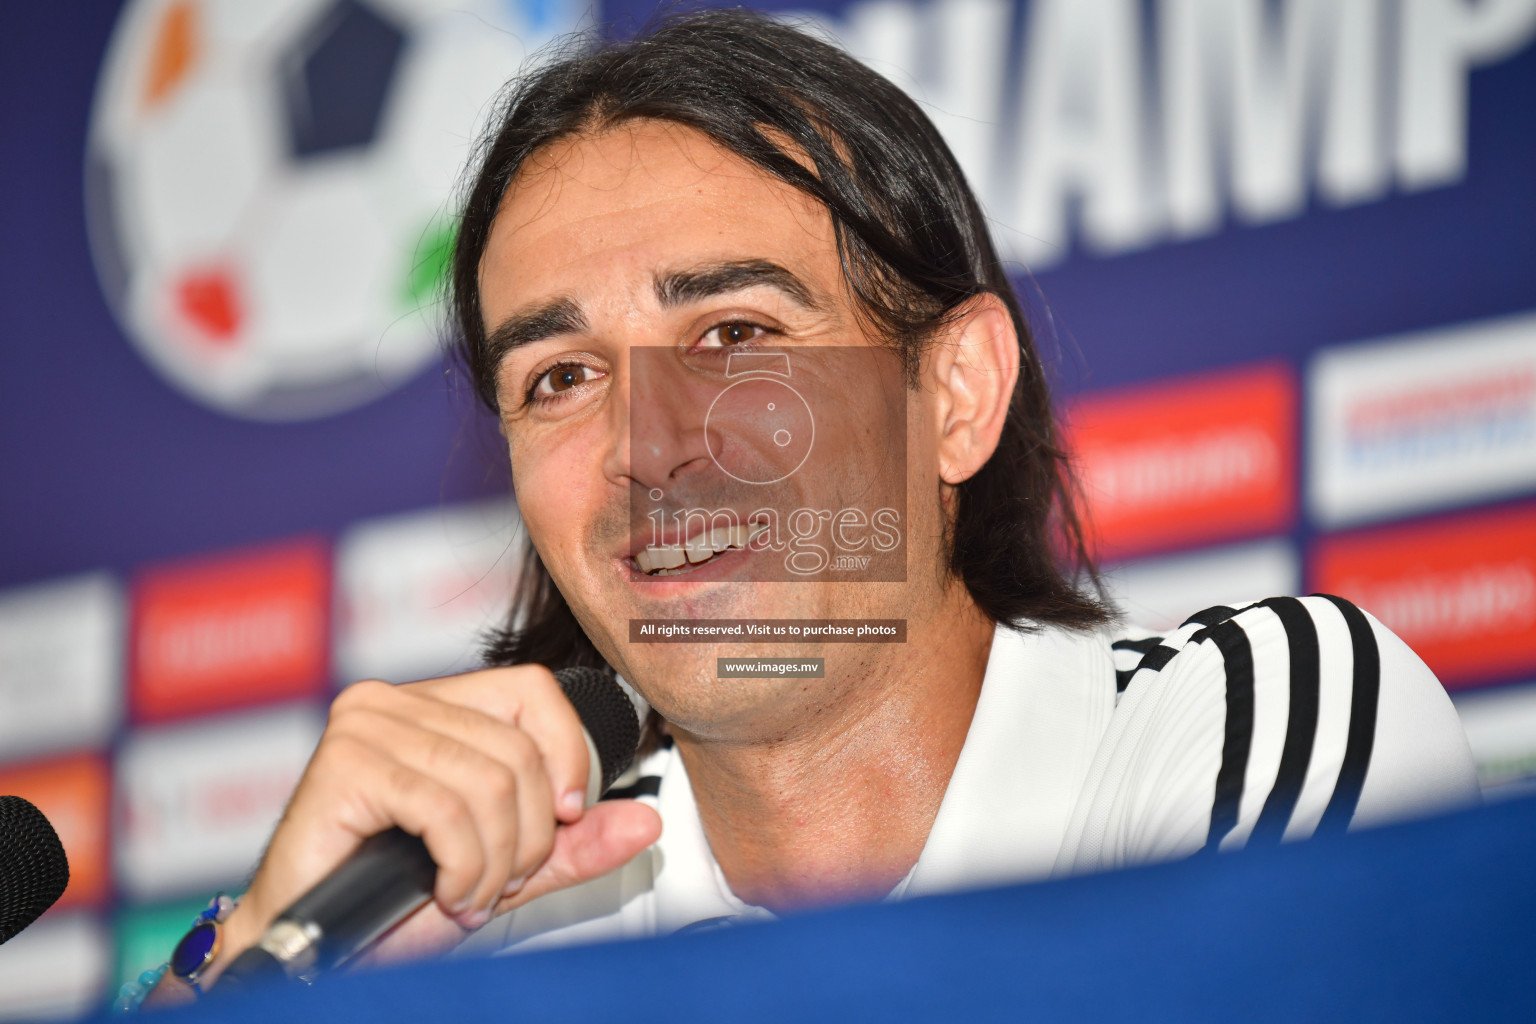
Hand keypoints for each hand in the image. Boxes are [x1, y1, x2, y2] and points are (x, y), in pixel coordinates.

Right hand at [196, 665, 661, 985]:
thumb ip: (573, 846)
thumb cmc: (387, 903)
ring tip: (470, 895)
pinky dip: (463, 865)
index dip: (568, 754)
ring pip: (489, 782)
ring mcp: (365, 726)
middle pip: (518, 750)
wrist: (306, 948)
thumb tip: (646, 821)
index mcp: (433, 705)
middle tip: (501, 883)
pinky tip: (446, 893)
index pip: (534, 690)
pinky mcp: (344, 764)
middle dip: (530, 835)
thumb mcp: (502, 868)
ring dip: (495, 861)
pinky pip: (446, 809)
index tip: (568, 816)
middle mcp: (394, 702)